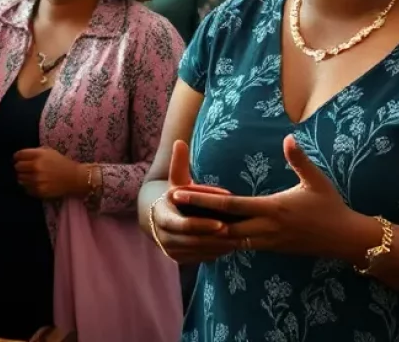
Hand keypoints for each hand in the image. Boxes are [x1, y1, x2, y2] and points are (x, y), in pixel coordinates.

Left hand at [14, 147, 86, 199]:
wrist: (74, 177)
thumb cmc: (61, 162)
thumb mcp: (49, 152)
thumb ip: (35, 152)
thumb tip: (20, 157)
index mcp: (39, 155)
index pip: (19, 155)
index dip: (17, 156)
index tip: (18, 159)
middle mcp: (36, 167)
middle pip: (17, 167)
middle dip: (20, 167)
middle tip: (25, 168)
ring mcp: (36, 180)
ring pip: (20, 179)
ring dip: (24, 177)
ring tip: (31, 176)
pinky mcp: (38, 191)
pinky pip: (26, 188)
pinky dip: (29, 186)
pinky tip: (36, 183)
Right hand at [150, 140, 236, 264]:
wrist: (159, 215)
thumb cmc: (175, 194)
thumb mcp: (176, 179)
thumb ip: (179, 163)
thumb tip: (179, 141)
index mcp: (162, 217)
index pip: (183, 225)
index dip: (202, 225)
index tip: (223, 223)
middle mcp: (164, 237)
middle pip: (192, 241)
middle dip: (215, 239)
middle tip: (238, 234)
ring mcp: (171, 250)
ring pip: (197, 252)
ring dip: (217, 248)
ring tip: (239, 240)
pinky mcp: (179, 258)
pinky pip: (198, 258)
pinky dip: (214, 253)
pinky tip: (231, 247)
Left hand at [172, 135, 368, 260]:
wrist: (343, 239)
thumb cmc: (330, 206)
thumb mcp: (316, 180)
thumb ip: (299, 159)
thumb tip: (288, 137)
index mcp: (272, 210)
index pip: (230, 205)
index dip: (203, 200)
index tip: (181, 193)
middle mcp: (265, 229)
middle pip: (221, 226)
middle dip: (195, 218)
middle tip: (170, 210)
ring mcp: (266, 241)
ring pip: (229, 238)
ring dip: (207, 231)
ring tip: (183, 221)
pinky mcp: (269, 247)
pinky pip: (240, 244)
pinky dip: (223, 238)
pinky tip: (210, 233)